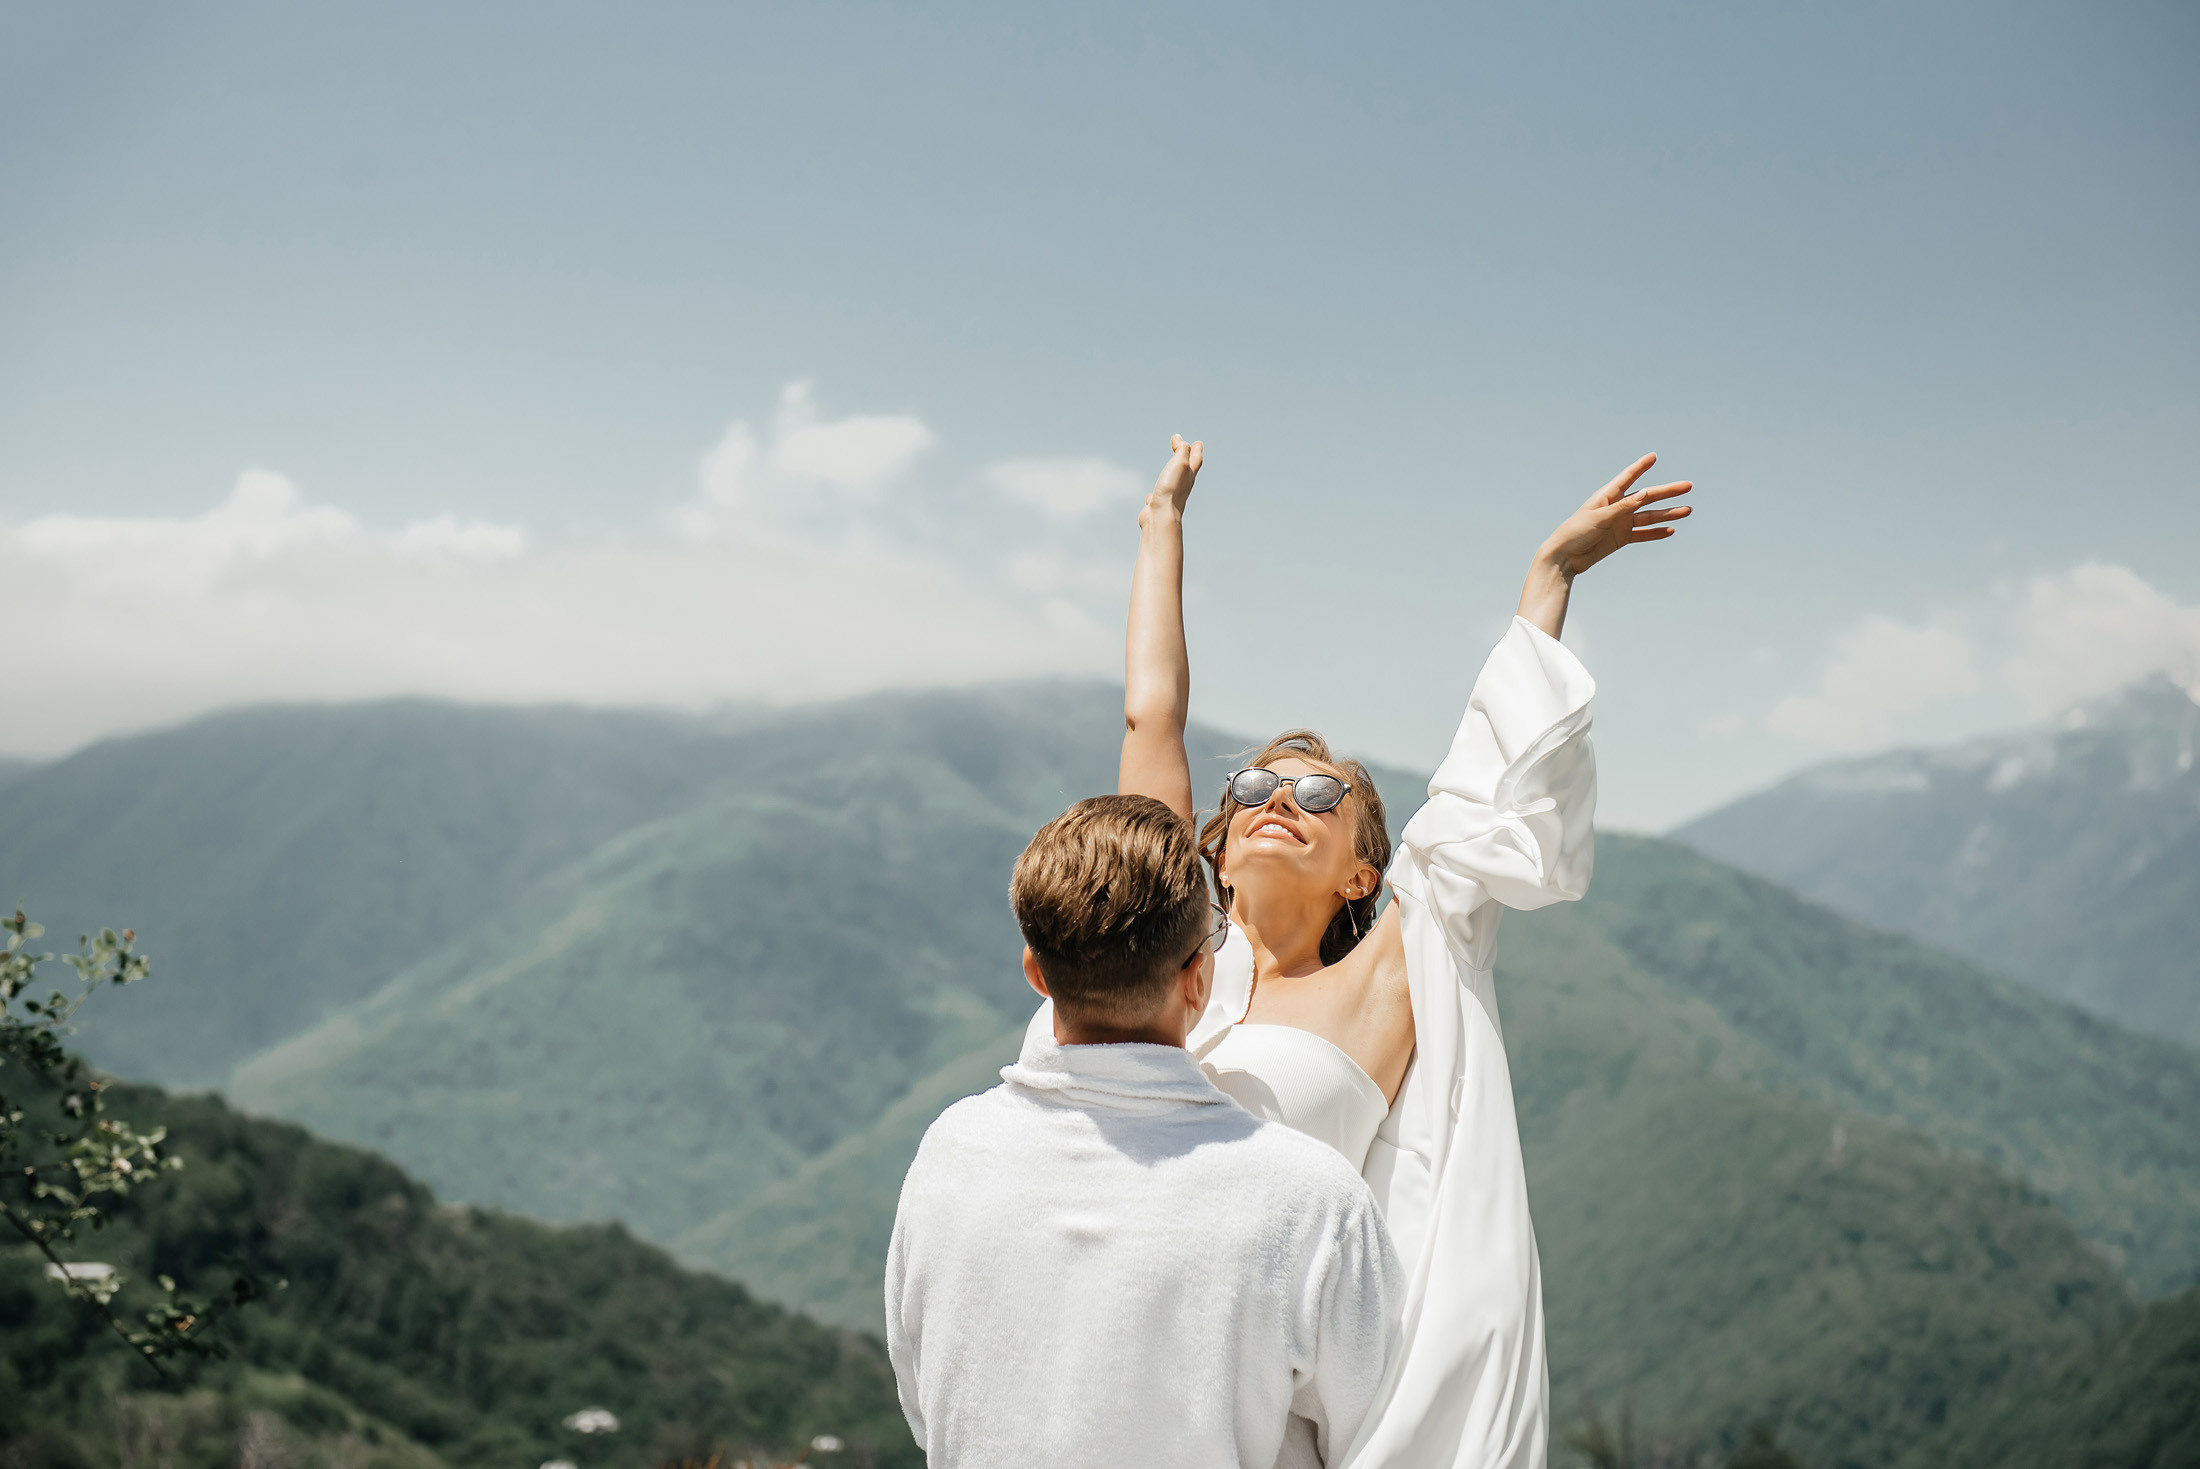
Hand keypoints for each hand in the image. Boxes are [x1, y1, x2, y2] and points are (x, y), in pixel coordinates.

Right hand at [1143, 435, 1203, 524]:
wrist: (1161, 517)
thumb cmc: (1171, 490)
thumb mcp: (1180, 463)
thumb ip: (1182, 450)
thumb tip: (1178, 438)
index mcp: (1189, 477)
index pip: (1196, 460)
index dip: (1196, 451)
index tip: (1198, 443)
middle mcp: (1181, 488)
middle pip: (1188, 472)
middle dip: (1188, 461)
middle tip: (1190, 451)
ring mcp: (1169, 498)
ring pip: (1172, 485)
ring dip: (1172, 476)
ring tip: (1170, 472)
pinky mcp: (1156, 507)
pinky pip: (1157, 498)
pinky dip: (1155, 495)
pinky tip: (1150, 496)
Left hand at [1537, 453, 1692, 578]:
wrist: (1565, 557)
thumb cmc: (1577, 532)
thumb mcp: (1601, 517)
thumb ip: (1624, 507)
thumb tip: (1645, 494)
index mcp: (1608, 496)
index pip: (1628, 477)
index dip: (1641, 466)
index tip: (1653, 456)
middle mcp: (1617, 507)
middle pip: (1647, 497)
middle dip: (1667, 492)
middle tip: (1687, 486)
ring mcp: (1620, 523)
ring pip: (1649, 516)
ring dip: (1668, 514)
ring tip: (1688, 510)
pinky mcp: (1621, 539)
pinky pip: (1642, 534)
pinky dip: (1656, 533)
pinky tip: (1670, 529)